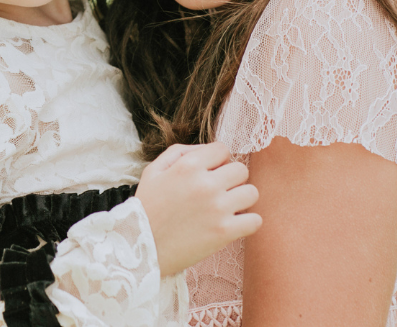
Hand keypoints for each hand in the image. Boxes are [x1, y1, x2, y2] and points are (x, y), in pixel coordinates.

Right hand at [135, 141, 260, 276]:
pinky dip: (248, 222)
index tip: (212, 172)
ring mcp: (218, 208)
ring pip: (252, 193)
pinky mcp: (225, 232)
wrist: (141, 245)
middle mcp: (206, 183)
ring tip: (227, 207)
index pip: (223, 149)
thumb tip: (205, 150)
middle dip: (232, 178)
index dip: (218, 160)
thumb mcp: (154, 170)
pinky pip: (255, 220)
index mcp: (188, 166)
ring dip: (242, 199)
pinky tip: (234, 223)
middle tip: (220, 190)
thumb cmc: (147, 206)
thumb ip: (179, 152)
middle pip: (241, 170)